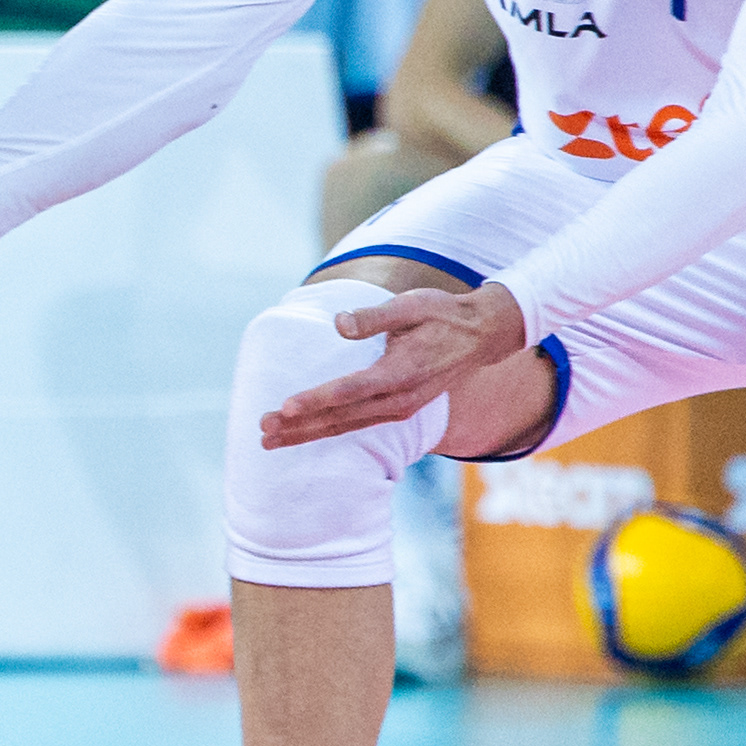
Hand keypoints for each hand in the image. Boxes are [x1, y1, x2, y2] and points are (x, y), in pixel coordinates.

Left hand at [256, 283, 527, 449]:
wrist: (482, 335)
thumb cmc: (443, 314)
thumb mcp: (411, 305)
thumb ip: (374, 316)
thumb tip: (339, 323)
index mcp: (401, 373)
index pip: (351, 391)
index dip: (317, 400)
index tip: (286, 406)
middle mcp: (400, 399)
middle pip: (342, 418)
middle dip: (299, 427)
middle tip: (262, 432)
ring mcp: (400, 408)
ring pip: (346, 427)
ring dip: (307, 434)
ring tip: (269, 440)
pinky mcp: (397, 409)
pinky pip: (356, 425)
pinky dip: (326, 430)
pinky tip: (300, 434)